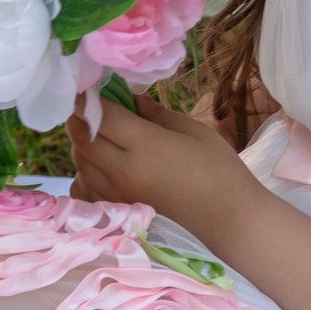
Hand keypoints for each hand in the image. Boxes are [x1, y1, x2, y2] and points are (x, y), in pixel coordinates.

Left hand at [67, 94, 258, 230]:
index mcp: (146, 146)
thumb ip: (156, 114)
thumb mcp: (194, 132)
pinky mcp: (117, 215)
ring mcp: (116, 197)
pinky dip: (85, 175)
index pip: (100, 115)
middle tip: (92, 107)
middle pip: (80, 138)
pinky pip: (82, 191)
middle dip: (81, 117)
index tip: (88, 86)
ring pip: (79, 163)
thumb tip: (130, 98)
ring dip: (82, 145)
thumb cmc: (220, 173)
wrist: (231, 223)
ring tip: (101, 137)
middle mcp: (123, 173)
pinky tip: (103, 169)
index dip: (89, 97)